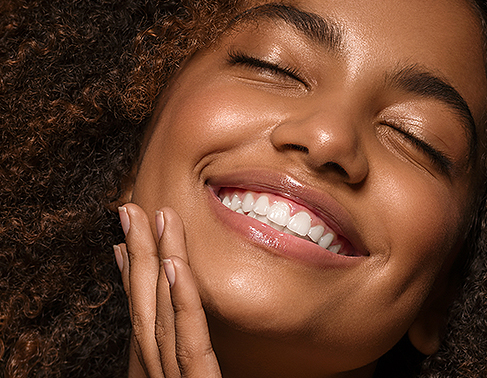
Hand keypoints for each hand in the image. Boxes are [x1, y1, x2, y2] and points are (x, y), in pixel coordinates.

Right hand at [114, 204, 221, 377]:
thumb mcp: (196, 376)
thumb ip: (188, 351)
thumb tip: (179, 306)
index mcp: (162, 367)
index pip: (142, 314)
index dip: (130, 273)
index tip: (122, 240)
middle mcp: (161, 370)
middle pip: (145, 305)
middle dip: (137, 253)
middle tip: (131, 211)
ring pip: (161, 312)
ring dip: (155, 261)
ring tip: (157, 218)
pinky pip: (190, 339)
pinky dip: (180, 299)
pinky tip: (174, 264)